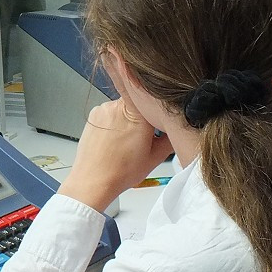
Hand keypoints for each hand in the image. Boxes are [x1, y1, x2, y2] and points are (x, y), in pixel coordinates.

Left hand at [58, 99, 173, 212]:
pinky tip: (114, 139)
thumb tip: (178, 129)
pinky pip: (109, 112)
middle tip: (143, 134)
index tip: (157, 110)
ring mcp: (103, 109)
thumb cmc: (120, 172)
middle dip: (142, 115)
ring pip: (123, 107)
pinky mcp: (93, 114)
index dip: (155, 100)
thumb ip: (171, 139)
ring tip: (125, 141)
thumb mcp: (155, 158)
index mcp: (136, 114)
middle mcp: (118, 106)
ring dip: (127, 118)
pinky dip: (113, 122)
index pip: (149, 91)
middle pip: (137, 101)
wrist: (93, 180)